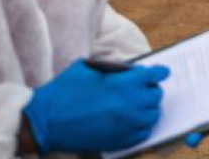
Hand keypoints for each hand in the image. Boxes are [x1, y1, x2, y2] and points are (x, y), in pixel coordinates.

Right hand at [22, 60, 168, 154]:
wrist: (46, 120)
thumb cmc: (64, 90)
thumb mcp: (88, 67)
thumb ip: (112, 67)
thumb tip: (128, 70)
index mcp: (124, 83)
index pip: (154, 75)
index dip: (159, 72)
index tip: (162, 72)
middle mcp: (130, 104)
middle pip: (156, 95)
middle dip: (150, 90)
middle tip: (142, 89)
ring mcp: (127, 125)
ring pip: (152, 116)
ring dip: (147, 109)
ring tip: (136, 105)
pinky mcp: (120, 141)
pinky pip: (143, 133)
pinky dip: (141, 126)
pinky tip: (131, 121)